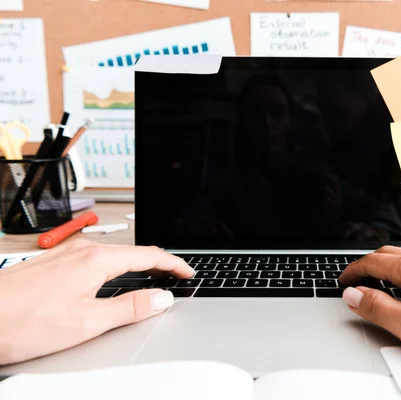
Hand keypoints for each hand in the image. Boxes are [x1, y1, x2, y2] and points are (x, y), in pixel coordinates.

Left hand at [0, 240, 193, 364]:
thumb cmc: (22, 322)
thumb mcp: (87, 322)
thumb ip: (129, 308)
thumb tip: (161, 298)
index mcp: (96, 260)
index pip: (149, 255)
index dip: (173, 264)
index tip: (188, 273)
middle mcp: (82, 251)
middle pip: (133, 250)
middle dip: (159, 262)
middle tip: (176, 275)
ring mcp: (65, 254)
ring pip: (114, 254)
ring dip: (137, 263)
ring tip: (151, 276)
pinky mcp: (53, 263)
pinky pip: (96, 258)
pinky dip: (116, 266)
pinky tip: (112, 278)